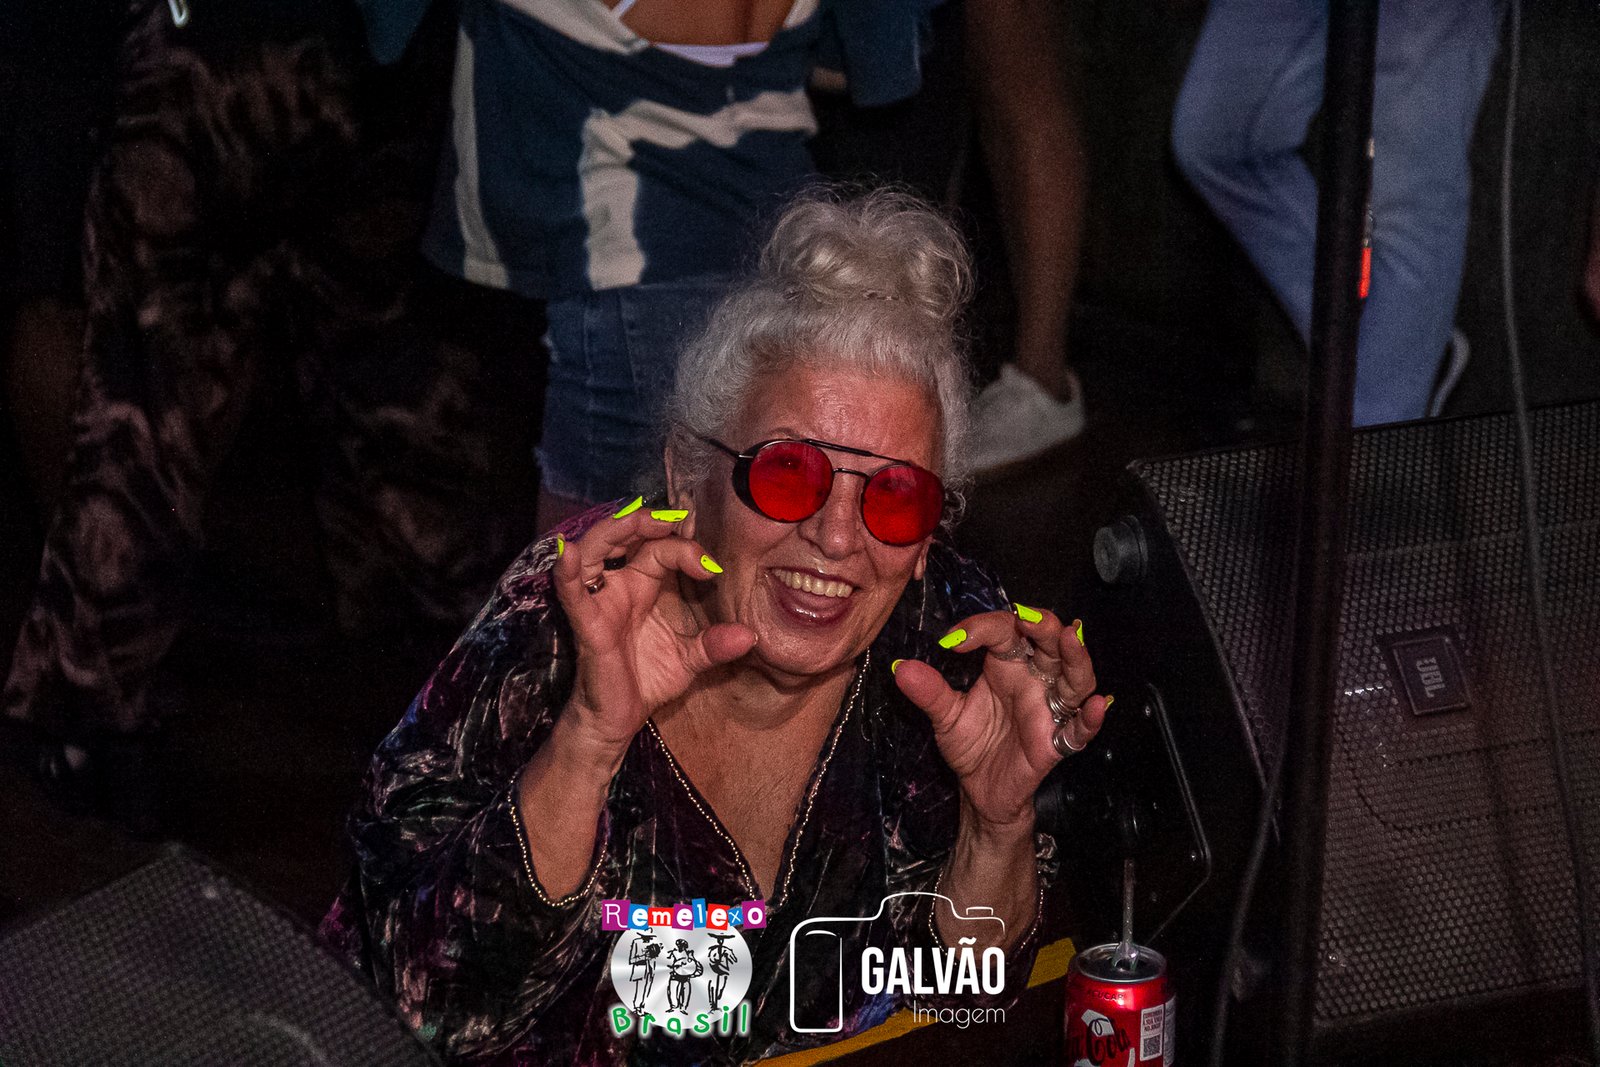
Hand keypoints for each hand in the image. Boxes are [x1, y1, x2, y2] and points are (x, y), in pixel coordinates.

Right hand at [551, 505, 755, 765]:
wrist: (619, 719)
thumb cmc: (648, 680)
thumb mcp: (690, 659)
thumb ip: (715, 644)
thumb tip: (750, 636)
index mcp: (644, 586)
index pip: (661, 549)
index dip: (686, 549)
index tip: (713, 569)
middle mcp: (620, 585)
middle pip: (625, 537)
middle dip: (646, 520)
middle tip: (673, 519)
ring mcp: (601, 601)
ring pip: (596, 549)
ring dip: (614, 529)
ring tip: (637, 519)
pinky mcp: (587, 623)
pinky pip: (572, 593)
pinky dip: (567, 571)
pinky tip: (568, 551)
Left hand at [893, 606, 1109, 831]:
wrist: (980, 790)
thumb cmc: (972, 744)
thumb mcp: (946, 716)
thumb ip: (929, 692)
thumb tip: (901, 668)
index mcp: (1007, 665)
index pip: (1005, 632)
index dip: (983, 628)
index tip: (954, 639)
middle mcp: (1034, 681)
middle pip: (1050, 644)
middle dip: (1044, 626)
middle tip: (1028, 619)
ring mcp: (1049, 710)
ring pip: (1075, 678)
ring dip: (1076, 658)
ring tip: (1070, 640)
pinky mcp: (1057, 743)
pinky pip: (1081, 729)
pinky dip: (1091, 718)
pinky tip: (1097, 706)